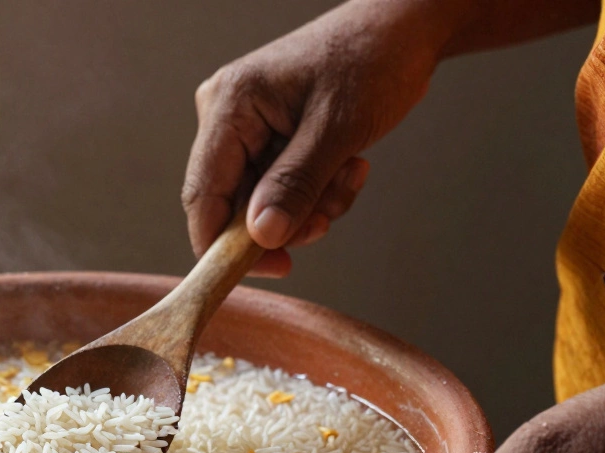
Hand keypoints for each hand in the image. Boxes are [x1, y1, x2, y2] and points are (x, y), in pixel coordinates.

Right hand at [182, 0, 449, 274]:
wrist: (401, 31)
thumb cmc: (371, 59)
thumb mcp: (336, 129)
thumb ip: (295, 184)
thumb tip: (262, 236)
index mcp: (230, 105)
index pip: (203, 194)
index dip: (223, 244)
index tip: (264, 269)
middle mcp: (227, 117)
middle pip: (234, 204)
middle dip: (286, 218)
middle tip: (327, 218)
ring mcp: (247, 128)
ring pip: (263, 202)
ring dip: (310, 205)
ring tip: (348, 175)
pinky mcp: (269, 138)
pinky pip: (281, 188)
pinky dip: (316, 191)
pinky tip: (346, 166)